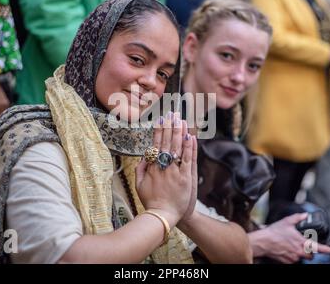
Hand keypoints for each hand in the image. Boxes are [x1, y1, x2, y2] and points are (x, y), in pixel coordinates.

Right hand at [135, 112, 194, 226]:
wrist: (163, 216)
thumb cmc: (151, 202)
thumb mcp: (138, 186)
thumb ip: (139, 170)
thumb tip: (143, 157)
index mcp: (151, 168)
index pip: (156, 145)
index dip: (159, 132)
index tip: (161, 120)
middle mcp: (162, 167)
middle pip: (167, 143)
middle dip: (170, 127)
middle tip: (173, 113)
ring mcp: (174, 172)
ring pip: (177, 148)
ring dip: (179, 132)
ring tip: (181, 119)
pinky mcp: (185, 178)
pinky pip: (187, 159)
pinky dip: (189, 147)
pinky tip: (190, 136)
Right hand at [252, 213, 329, 263]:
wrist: (263, 242)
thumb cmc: (274, 233)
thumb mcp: (287, 221)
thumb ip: (298, 218)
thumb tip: (304, 215)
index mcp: (301, 242)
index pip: (317, 247)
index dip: (326, 249)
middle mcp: (299, 251)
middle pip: (310, 255)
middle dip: (309, 251)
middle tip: (303, 245)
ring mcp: (293, 258)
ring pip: (302, 258)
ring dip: (300, 253)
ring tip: (292, 246)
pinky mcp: (287, 262)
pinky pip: (293, 261)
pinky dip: (292, 256)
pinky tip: (286, 250)